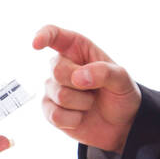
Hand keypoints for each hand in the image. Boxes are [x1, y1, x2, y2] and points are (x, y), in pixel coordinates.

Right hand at [32, 24, 140, 153]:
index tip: (36, 44)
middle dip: (81, 83)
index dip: (43, 36)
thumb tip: (77, 77)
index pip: (54, 35)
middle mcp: (62, 65)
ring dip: (82, 103)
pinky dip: (74, 120)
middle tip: (96, 89)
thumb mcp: (122, 79)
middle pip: (57, 70)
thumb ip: (104, 72)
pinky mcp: (50, 110)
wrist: (121, 124)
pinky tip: (81, 117)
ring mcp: (53, 88)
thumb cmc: (120, 94)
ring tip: (91, 102)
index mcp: (77, 49)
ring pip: (59, 94)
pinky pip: (55, 115)